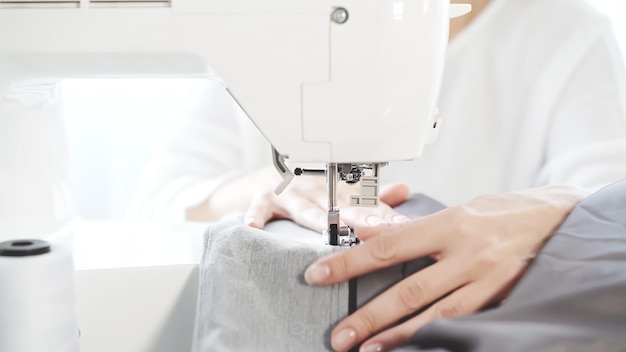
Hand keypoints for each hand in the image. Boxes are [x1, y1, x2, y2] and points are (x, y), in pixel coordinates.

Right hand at [244, 167, 410, 231]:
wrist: (264, 179)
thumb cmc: (308, 190)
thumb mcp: (339, 190)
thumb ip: (370, 195)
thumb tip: (404, 190)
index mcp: (339, 190)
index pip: (367, 205)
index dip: (385, 216)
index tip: (403, 227)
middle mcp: (318, 190)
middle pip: (341, 206)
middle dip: (359, 218)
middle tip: (377, 229)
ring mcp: (291, 194)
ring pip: (306, 208)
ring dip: (317, 219)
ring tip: (328, 229)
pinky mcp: (264, 198)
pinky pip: (260, 208)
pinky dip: (256, 216)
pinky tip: (255, 227)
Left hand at [304, 185, 587, 351]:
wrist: (559, 221)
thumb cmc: (504, 212)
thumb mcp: (455, 208)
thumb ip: (410, 224)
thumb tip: (365, 229)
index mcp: (451, 223)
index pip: (389, 244)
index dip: (351, 262)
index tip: (320, 274)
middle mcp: (468, 254)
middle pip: (410, 289)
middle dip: (370, 315)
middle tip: (340, 334)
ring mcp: (486, 281)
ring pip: (436, 317)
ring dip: (399, 337)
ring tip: (368, 350)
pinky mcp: (500, 300)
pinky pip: (462, 325)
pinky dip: (434, 338)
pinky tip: (414, 347)